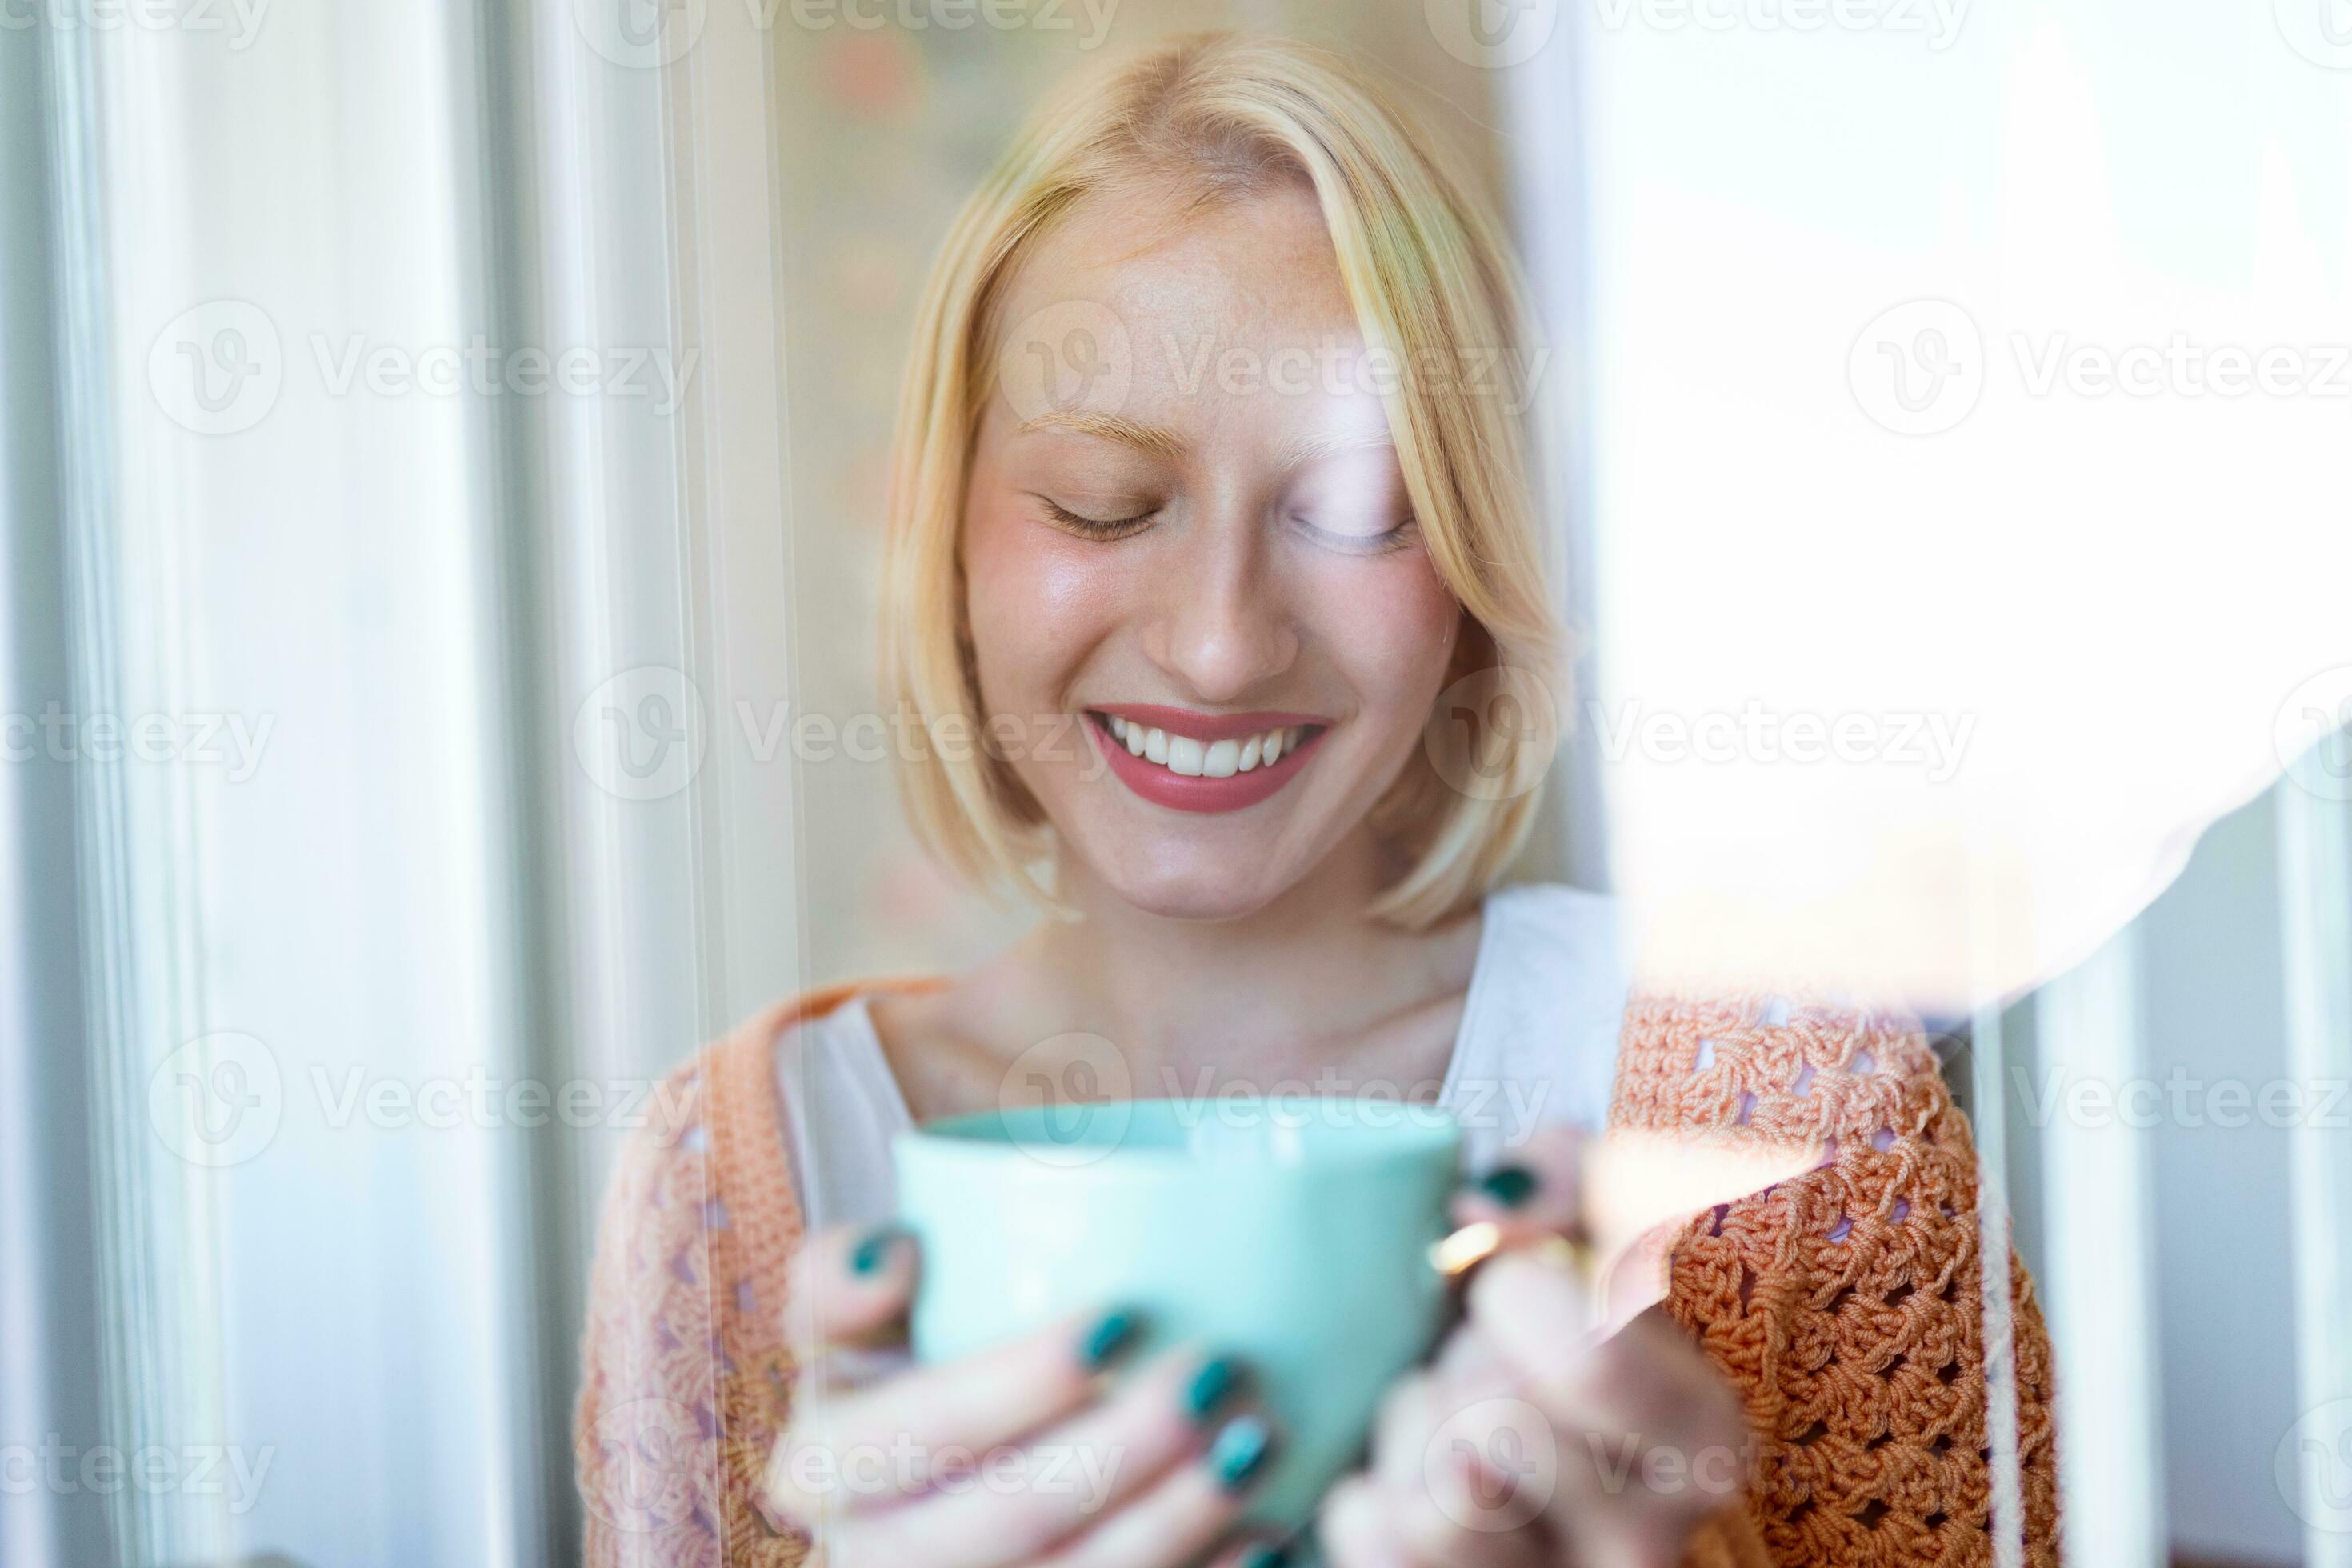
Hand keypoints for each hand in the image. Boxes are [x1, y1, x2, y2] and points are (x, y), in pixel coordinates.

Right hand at [764, 1222, 1285, 1567]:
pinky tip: (1266, 1538)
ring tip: (1255, 1445)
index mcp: (821, 1470)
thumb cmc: (907, 1368)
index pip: (912, 1431)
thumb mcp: (854, 1313)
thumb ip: (840, 1271)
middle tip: (1216, 1374)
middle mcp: (874, 1563)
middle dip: (1117, 1455)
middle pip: (1002, 1524)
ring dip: (1172, 1526)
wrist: (945, 1479)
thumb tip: (889, 1259)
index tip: (1122, 1315)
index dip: (1013, 1381)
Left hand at [1319, 1132, 1751, 1567]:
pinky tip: (1410, 1477)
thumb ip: (1559, 1178)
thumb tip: (1482, 1212)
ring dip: (1411, 1432)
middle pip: (1492, 1425)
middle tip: (1482, 1361)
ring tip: (1448, 1421)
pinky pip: (1371, 1536)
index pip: (1588, 1362)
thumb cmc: (1549, 1306)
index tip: (1511, 1281)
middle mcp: (1648, 1541)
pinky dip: (1364, 1493)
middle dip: (1458, 1364)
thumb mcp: (1585, 1210)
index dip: (1513, 1292)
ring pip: (1429, 1504)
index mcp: (1703, 1440)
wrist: (1494, 1402)